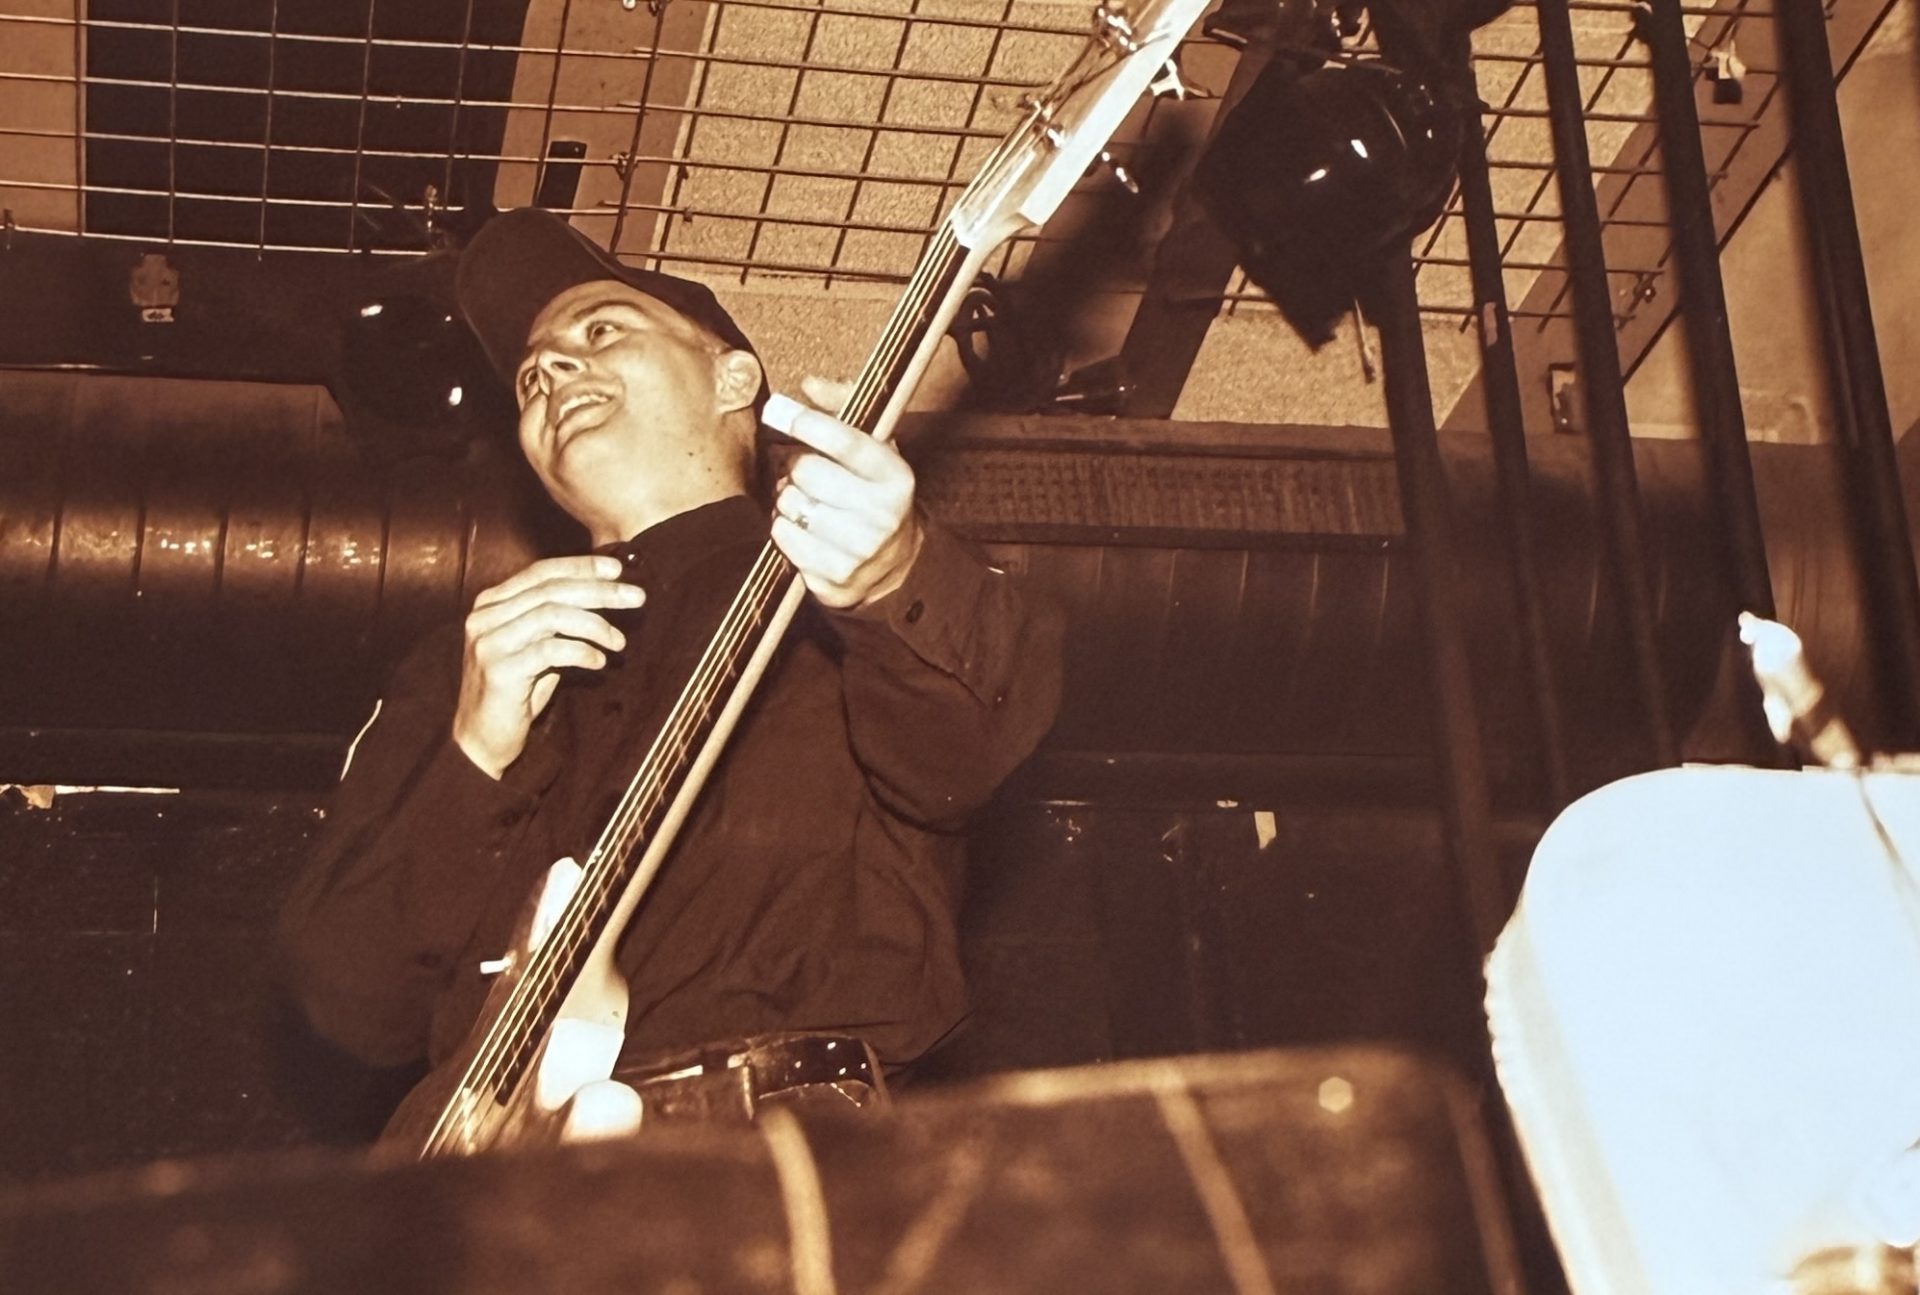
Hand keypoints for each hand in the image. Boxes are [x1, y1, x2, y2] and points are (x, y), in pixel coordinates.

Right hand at [452, 555, 644, 778]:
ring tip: (619, 642)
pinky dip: (582, 652)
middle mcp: (484, 617)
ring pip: (551, 615)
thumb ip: (558, 621)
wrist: (481, 741)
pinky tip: (600, 663)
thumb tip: (606, 594)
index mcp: (491, 604)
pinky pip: (551, 650)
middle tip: (637, 598)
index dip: (581, 567)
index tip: (618, 570)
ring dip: (595, 625)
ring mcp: (489, 643)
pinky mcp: (499, 671)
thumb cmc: (517, 694)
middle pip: (551, 590)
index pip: (541, 572)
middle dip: (600, 592)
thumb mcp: (537, 648)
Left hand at [765, 376, 924, 608]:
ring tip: (806, 503)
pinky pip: (784, 538)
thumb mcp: (874, 452)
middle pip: (806, 472)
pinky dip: (784, 529)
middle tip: (804, 474)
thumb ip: (845, 410)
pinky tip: (803, 529)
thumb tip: (811, 385)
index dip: (805, 422)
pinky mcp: (835, 578)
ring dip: (787, 500)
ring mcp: (859, 551)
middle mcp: (882, 515)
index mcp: (896, 477)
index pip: (845, 441)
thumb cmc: (875, 496)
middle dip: (795, 468)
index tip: (777, 409)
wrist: (896, 567)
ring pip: (790, 505)